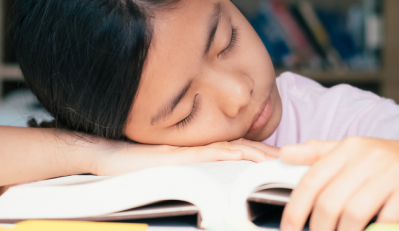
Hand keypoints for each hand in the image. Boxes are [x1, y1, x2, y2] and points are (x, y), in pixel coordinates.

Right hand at [95, 139, 277, 175]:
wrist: (110, 157)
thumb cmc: (138, 167)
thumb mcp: (173, 171)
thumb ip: (196, 172)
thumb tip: (215, 183)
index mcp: (201, 151)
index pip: (237, 150)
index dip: (260, 154)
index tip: (279, 161)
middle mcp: (198, 147)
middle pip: (239, 148)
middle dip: (265, 154)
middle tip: (288, 160)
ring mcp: (188, 150)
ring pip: (227, 149)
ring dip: (252, 154)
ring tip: (273, 160)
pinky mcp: (176, 155)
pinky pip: (204, 154)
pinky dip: (223, 155)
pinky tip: (239, 157)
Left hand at [279, 137, 398, 230]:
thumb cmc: (383, 159)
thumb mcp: (348, 149)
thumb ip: (315, 153)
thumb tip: (284, 154)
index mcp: (346, 149)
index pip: (310, 181)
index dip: (295, 210)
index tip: (288, 228)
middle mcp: (366, 160)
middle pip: (329, 202)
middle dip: (318, 228)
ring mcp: (389, 176)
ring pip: (353, 215)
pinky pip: (384, 222)